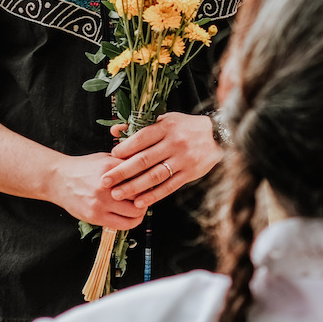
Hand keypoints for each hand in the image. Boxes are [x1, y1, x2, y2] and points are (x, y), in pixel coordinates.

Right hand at [45, 153, 144, 230]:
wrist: (58, 179)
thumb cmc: (85, 168)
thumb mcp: (105, 158)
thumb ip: (125, 163)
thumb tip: (150, 170)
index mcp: (110, 167)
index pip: (142, 175)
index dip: (150, 180)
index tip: (151, 182)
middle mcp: (106, 185)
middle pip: (141, 195)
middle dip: (147, 197)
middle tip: (147, 196)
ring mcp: (100, 203)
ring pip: (135, 213)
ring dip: (141, 211)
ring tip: (139, 207)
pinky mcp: (95, 216)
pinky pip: (122, 225)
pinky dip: (131, 221)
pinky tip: (130, 216)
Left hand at [104, 113, 220, 208]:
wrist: (218, 135)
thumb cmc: (185, 127)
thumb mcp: (165, 120)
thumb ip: (140, 125)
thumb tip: (114, 130)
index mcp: (166, 126)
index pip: (141, 139)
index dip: (124, 149)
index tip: (111, 157)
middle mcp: (174, 143)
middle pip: (144, 159)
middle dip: (122, 171)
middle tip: (104, 181)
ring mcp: (183, 159)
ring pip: (154, 175)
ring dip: (134, 186)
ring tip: (117, 194)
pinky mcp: (190, 173)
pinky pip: (169, 186)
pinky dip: (153, 195)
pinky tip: (139, 202)